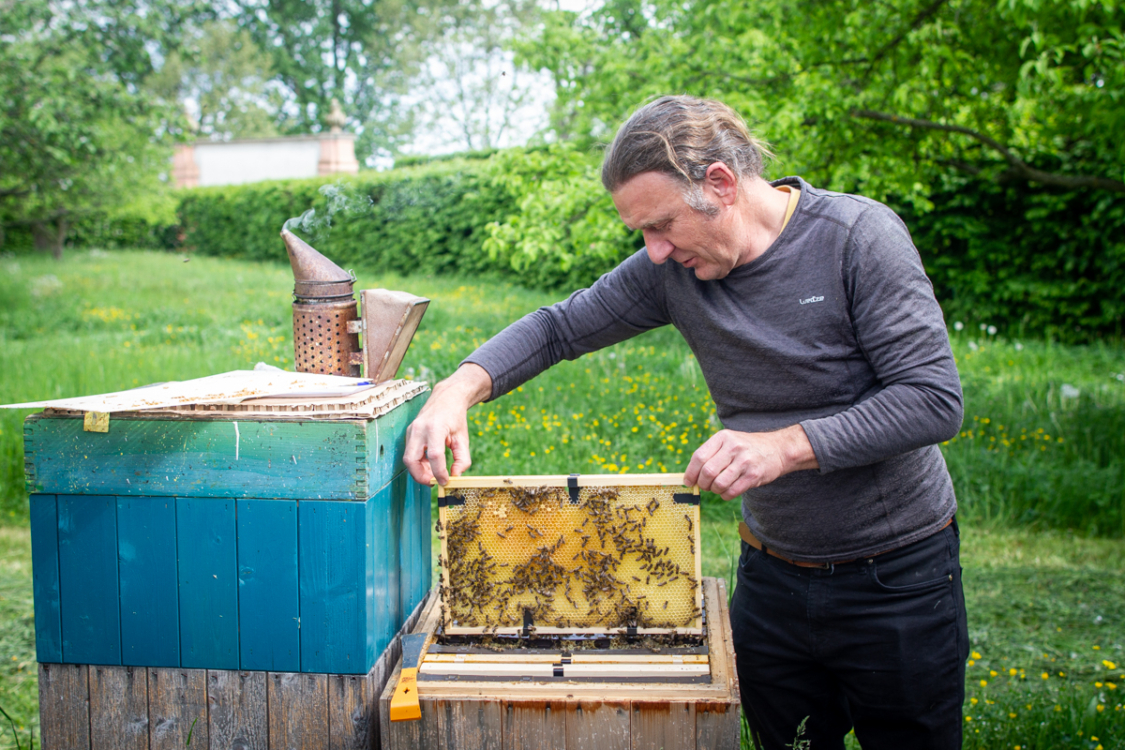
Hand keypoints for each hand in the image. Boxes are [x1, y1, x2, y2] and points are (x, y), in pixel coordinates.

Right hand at [404, 363, 492, 486]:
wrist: (446, 398)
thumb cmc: (456, 418)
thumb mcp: (463, 438)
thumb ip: (462, 459)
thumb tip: (455, 476)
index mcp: (435, 427)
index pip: (434, 455)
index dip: (439, 472)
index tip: (445, 481)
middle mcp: (419, 428)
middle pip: (411, 460)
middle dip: (421, 476)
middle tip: (434, 482)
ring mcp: (411, 430)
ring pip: (408, 459)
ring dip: (419, 471)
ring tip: (434, 472)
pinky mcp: (409, 433)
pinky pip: (410, 453)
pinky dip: (418, 463)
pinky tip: (429, 464)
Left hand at [683, 425, 817, 499]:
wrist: (778, 449)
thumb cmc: (747, 448)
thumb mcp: (729, 442)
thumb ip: (711, 454)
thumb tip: (690, 476)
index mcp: (723, 437)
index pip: (699, 457)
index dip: (690, 472)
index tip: (688, 481)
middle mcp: (733, 447)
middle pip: (707, 472)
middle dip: (703, 484)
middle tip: (706, 486)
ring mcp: (745, 461)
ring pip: (719, 484)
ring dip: (715, 490)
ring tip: (718, 487)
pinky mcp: (754, 475)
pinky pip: (732, 492)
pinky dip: (725, 495)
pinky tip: (728, 491)